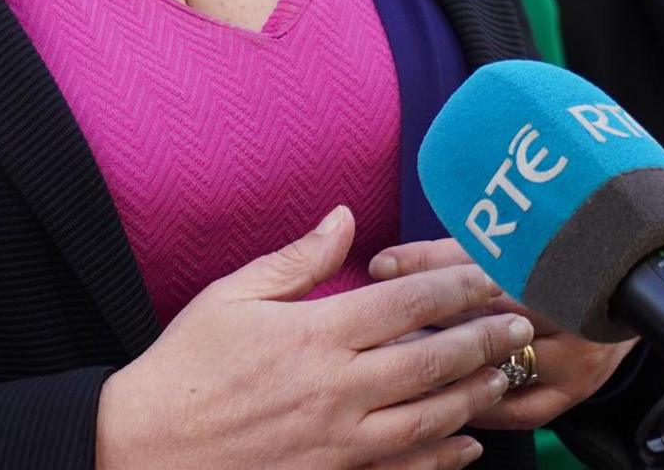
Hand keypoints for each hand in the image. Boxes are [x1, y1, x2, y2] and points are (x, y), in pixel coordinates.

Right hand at [97, 207, 532, 469]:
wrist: (138, 450)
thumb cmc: (182, 369)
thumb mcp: (230, 297)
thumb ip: (297, 260)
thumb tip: (344, 217)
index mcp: (314, 334)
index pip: (409, 301)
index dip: (460, 284)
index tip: (493, 273)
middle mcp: (334, 389)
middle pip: (433, 359)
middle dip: (486, 339)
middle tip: (524, 323)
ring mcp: (335, 443)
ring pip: (427, 419)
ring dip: (475, 395)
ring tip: (507, 374)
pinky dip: (439, 461)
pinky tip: (466, 447)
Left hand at [367, 240, 637, 433]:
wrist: (636, 288)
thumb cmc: (566, 263)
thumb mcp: (517, 246)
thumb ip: (454, 254)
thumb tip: (384, 264)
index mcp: (559, 264)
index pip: (484, 264)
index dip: (430, 264)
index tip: (383, 265)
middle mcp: (570, 312)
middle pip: (490, 317)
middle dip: (433, 321)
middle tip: (386, 324)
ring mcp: (574, 358)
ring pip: (500, 366)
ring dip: (451, 367)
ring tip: (405, 365)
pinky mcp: (572, 393)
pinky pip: (518, 411)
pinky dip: (480, 406)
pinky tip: (447, 400)